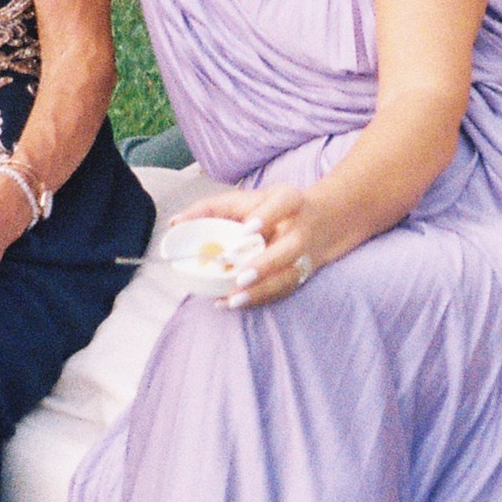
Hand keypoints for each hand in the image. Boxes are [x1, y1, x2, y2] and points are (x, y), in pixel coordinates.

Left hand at [195, 180, 333, 309]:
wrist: (325, 221)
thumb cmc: (274, 209)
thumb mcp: (248, 199)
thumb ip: (211, 208)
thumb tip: (175, 223)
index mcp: (289, 201)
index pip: (282, 204)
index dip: (266, 216)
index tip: (247, 229)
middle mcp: (301, 229)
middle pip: (289, 248)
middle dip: (266, 264)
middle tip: (240, 277)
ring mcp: (306, 255)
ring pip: (289, 275)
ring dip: (262, 289)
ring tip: (233, 299)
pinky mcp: (304, 273)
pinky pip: (284, 290)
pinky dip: (260, 298)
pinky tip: (234, 302)